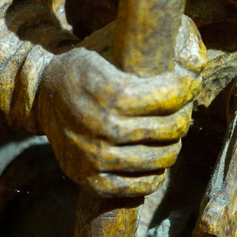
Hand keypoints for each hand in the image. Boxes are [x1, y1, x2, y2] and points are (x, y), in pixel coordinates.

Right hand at [36, 46, 198, 197]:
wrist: (41, 99)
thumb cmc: (82, 71)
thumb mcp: (105, 50)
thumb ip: (142, 56)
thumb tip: (195, 59)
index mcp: (111, 94)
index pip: (169, 97)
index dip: (186, 88)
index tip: (189, 84)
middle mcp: (104, 128)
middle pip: (169, 128)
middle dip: (183, 115)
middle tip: (182, 110)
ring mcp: (97, 157)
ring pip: (161, 158)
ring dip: (173, 144)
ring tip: (171, 134)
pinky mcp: (92, 180)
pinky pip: (141, 186)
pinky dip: (156, 174)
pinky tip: (156, 160)